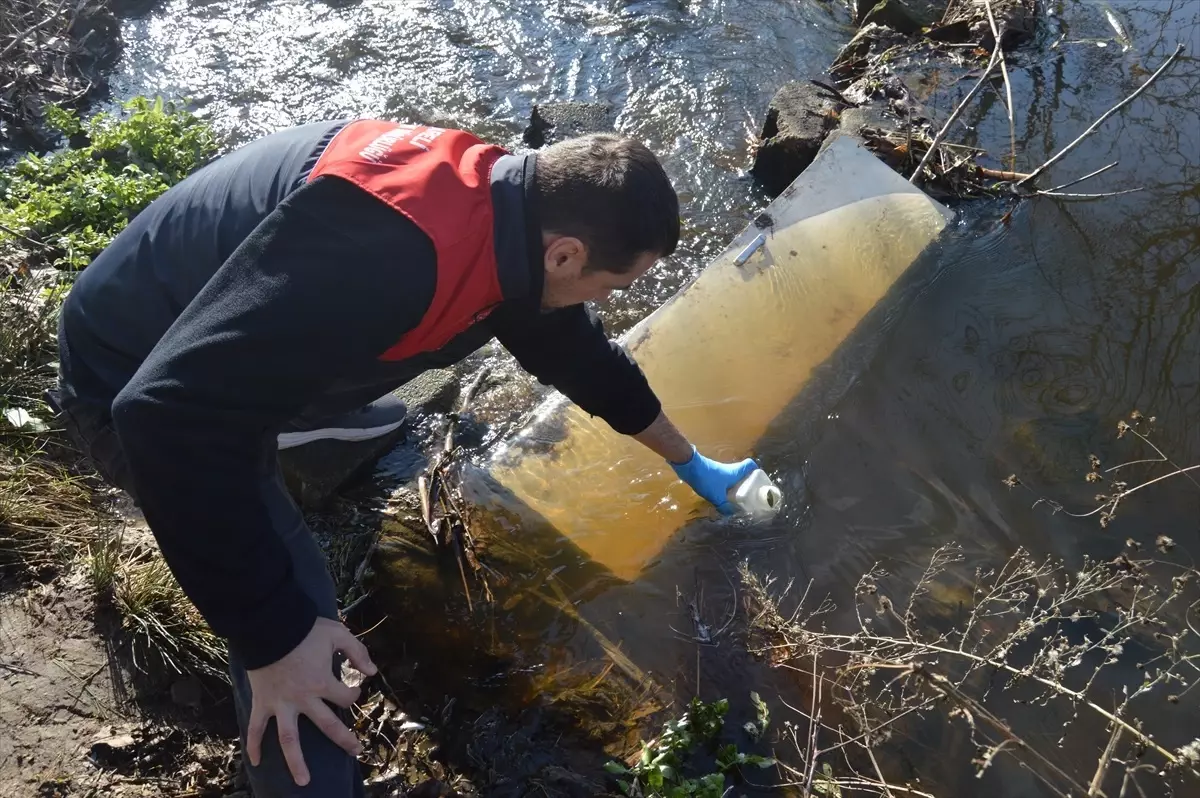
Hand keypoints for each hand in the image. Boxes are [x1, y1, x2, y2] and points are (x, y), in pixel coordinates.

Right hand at [246, 617, 377, 785]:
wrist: (268, 626)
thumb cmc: (304, 629)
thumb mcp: (338, 634)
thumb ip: (357, 652)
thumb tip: (373, 671)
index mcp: (323, 683)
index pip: (346, 697)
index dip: (354, 695)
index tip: (353, 691)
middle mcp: (304, 699)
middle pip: (327, 726)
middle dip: (344, 740)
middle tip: (356, 752)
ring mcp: (281, 705)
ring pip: (289, 740)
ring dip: (296, 762)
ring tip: (304, 782)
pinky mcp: (262, 703)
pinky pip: (256, 728)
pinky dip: (253, 745)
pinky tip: (256, 762)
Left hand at [669, 445, 759, 514]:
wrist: (689, 466)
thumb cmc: (706, 478)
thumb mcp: (716, 496)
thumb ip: (724, 506)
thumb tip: (731, 515)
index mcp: (736, 472)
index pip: (751, 465)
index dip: (756, 471)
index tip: (758, 481)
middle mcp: (730, 470)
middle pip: (743, 473)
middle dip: (747, 483)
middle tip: (749, 495)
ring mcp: (721, 471)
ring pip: (733, 478)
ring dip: (736, 486)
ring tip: (737, 499)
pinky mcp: (713, 474)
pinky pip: (724, 481)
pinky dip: (726, 487)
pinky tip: (723, 497)